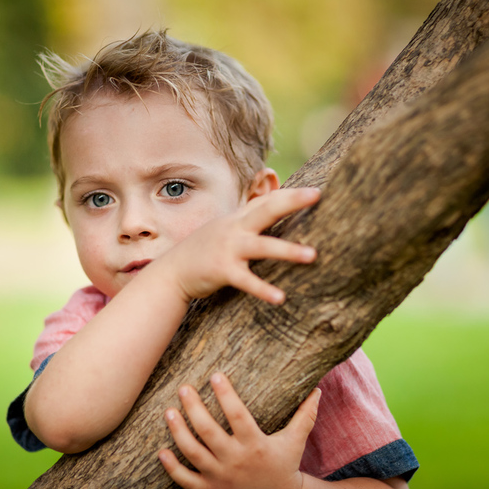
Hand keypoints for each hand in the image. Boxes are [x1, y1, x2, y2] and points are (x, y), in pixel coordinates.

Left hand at [158, 373, 321, 488]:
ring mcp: (221, 478)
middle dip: (194, 408)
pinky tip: (161, 451)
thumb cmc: (284, 464)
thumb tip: (317, 389)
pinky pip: (186, 481)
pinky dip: (172, 468)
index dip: (226, 395)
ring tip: (168, 411)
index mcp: (255, 445)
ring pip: (193, 453)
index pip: (237, 416)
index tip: (215, 375)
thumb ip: (305, 415)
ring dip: (178, 432)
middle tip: (184, 388)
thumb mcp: (296, 440)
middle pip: (209, 432)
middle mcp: (236, 461)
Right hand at [162, 187, 320, 304]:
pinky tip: (280, 298)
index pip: (267, 200)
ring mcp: (228, 248)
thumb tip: (271, 214)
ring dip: (288, 250)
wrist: (172, 272)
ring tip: (313, 255)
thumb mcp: (225, 230)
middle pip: (266, 210)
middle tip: (316, 195)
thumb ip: (247, 222)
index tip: (315, 191)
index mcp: (237, 219)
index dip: (290, 194)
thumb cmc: (204, 252)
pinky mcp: (222, 270)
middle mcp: (234, 229)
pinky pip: (246, 281)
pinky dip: (263, 289)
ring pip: (262, 246)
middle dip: (291, 201)